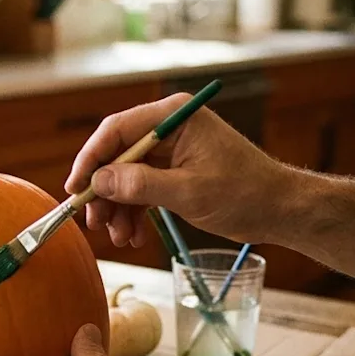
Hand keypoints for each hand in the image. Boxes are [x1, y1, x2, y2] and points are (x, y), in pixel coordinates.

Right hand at [66, 92, 299, 247]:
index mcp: (174, 117)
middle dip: (104, 192)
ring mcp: (170, 150)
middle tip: (95, 223)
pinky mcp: (173, 171)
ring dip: (118, 209)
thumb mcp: (189, 192)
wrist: (278, 209)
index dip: (91, 160)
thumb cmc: (245, 193)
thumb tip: (99, 181)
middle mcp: (168, 127)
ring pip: (126, 176)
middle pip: (117, 155)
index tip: (76, 189)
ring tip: (120, 237)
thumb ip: (141, 185)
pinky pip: (141, 189)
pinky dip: (134, 212)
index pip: (117, 131)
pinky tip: (134, 235)